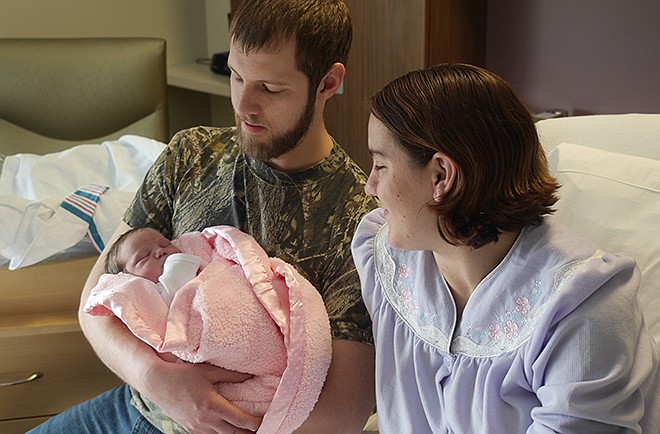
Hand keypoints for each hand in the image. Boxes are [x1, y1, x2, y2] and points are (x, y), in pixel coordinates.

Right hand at [142, 359, 261, 433]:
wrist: (157, 383)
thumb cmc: (183, 374)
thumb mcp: (209, 371)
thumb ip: (232, 375)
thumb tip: (253, 375)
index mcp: (213, 406)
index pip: (242, 421)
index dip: (256, 422)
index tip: (266, 418)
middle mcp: (206, 421)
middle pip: (235, 433)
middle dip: (249, 431)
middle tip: (262, 426)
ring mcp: (197, 428)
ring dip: (236, 433)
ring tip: (247, 428)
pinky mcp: (191, 430)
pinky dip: (222, 433)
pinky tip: (229, 428)